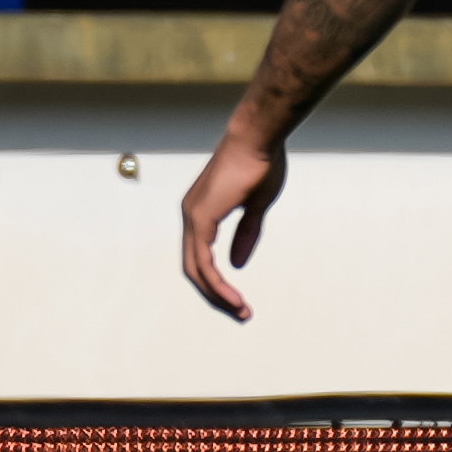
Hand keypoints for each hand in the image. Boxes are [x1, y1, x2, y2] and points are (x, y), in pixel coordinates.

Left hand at [178, 124, 287, 320]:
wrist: (258, 138)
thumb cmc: (260, 164)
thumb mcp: (256, 207)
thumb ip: (245, 234)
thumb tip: (236, 264)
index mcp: (201, 213)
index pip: (200, 257)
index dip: (217, 281)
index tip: (238, 299)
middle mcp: (191, 216)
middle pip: (193, 268)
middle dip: (215, 295)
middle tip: (239, 313)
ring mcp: (192, 217)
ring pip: (196, 268)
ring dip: (217, 294)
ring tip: (240, 311)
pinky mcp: (200, 217)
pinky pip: (202, 259)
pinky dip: (216, 281)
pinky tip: (231, 295)